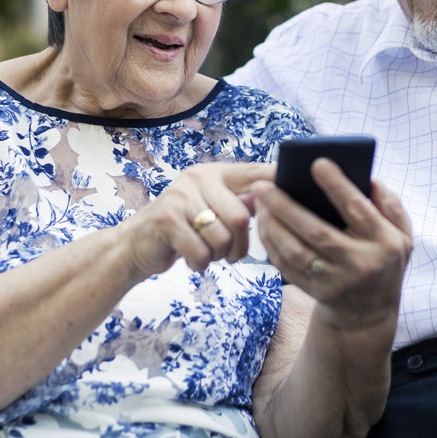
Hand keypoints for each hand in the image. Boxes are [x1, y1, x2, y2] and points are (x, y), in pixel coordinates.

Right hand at [118, 162, 275, 278]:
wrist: (137, 244)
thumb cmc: (184, 229)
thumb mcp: (212, 210)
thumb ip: (240, 204)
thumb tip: (279, 202)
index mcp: (215, 173)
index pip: (255, 173)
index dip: (277, 183)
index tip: (298, 192)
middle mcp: (198, 177)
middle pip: (241, 216)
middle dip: (241, 245)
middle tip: (231, 255)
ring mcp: (180, 196)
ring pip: (222, 237)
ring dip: (219, 256)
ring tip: (208, 255)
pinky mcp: (166, 219)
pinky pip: (201, 252)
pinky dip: (201, 264)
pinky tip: (192, 260)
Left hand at [252, 160, 411, 328]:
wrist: (369, 313)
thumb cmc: (384, 261)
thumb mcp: (403, 235)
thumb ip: (391, 206)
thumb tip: (370, 181)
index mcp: (384, 242)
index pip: (357, 209)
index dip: (337, 186)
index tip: (317, 163)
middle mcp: (359, 263)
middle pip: (316, 231)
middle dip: (285, 206)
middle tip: (263, 185)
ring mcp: (335, 281)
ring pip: (295, 251)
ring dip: (272, 225)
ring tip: (258, 202)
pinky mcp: (314, 292)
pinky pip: (286, 266)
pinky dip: (271, 245)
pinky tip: (263, 225)